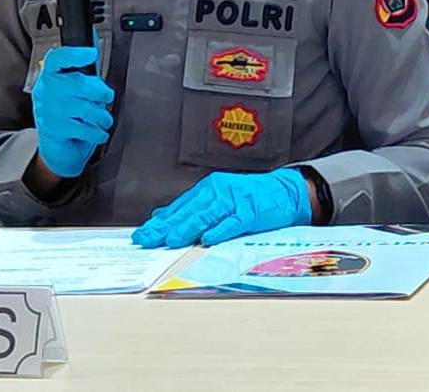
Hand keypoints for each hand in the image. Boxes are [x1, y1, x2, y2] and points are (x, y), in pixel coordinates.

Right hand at [30, 44, 114, 177]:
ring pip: (84, 108)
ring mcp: (48, 111)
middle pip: (77, 83)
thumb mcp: (74, 88)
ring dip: (101, 115)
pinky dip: (97, 132)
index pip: (57, 58)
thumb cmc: (70, 112)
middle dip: (100, 91)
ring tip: (104, 119)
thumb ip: (85, 71)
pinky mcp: (55, 130)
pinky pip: (83, 128)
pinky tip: (98, 131)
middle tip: (106, 96)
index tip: (92, 53)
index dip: (75, 54)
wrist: (58, 146)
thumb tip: (95, 47)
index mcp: (50, 74)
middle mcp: (45, 91)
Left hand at [132, 168, 311, 247]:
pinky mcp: (251, 211)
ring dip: (187, 228)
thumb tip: (163, 216)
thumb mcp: (219, 198)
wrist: (285, 191)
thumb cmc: (251, 197)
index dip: (160, 221)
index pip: (179, 207)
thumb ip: (193, 208)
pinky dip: (220, 230)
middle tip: (147, 239)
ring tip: (171, 239)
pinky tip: (208, 239)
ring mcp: (234, 200)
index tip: (143, 233)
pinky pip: (233, 222)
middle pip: (188, 212)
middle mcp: (218, 192)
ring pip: (206, 216)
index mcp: (209, 189)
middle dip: (165, 227)